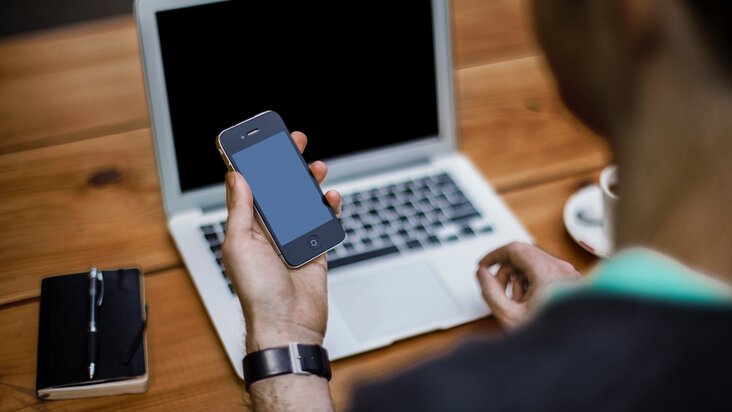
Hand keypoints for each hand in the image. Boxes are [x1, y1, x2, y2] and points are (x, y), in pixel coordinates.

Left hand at [222, 131, 340, 352]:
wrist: (288, 324)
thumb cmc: (257, 292)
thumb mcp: (239, 244)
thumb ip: (240, 209)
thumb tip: (236, 176)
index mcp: (247, 227)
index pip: (250, 187)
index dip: (255, 163)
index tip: (261, 141)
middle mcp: (269, 231)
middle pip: (279, 189)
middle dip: (286, 164)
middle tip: (295, 143)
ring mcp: (293, 239)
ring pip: (303, 202)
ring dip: (309, 182)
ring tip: (317, 168)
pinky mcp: (315, 249)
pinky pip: (323, 222)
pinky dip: (328, 208)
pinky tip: (330, 198)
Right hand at [476, 242, 580, 328]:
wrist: (577, 351)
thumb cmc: (552, 338)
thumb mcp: (510, 316)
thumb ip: (490, 292)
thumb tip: (483, 274)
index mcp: (547, 272)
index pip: (514, 249)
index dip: (494, 256)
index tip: (483, 266)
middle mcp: (562, 269)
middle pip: (524, 255)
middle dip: (506, 271)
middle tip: (496, 289)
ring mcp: (569, 275)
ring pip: (535, 264)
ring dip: (518, 278)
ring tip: (516, 302)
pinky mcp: (572, 283)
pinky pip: (546, 273)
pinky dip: (532, 282)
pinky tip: (529, 303)